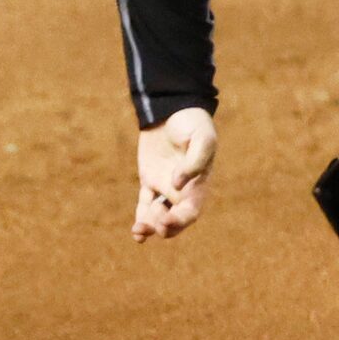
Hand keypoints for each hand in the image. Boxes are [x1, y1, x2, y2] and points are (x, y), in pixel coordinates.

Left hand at [132, 107, 218, 241]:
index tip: (165, 217)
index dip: (180, 220)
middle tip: (152, 224)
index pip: (191, 212)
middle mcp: (184, 190)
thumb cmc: (192, 122)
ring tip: (138, 231)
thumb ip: (194, 162)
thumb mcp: (202, 138)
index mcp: (199, 184)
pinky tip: (136, 231)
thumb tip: (177, 185)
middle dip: (165, 228)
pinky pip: (145, 203)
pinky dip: (141, 217)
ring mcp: (165, 185)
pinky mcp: (150, 179)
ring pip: (159, 215)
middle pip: (176, 220)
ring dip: (150, 227)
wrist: (172, 108)